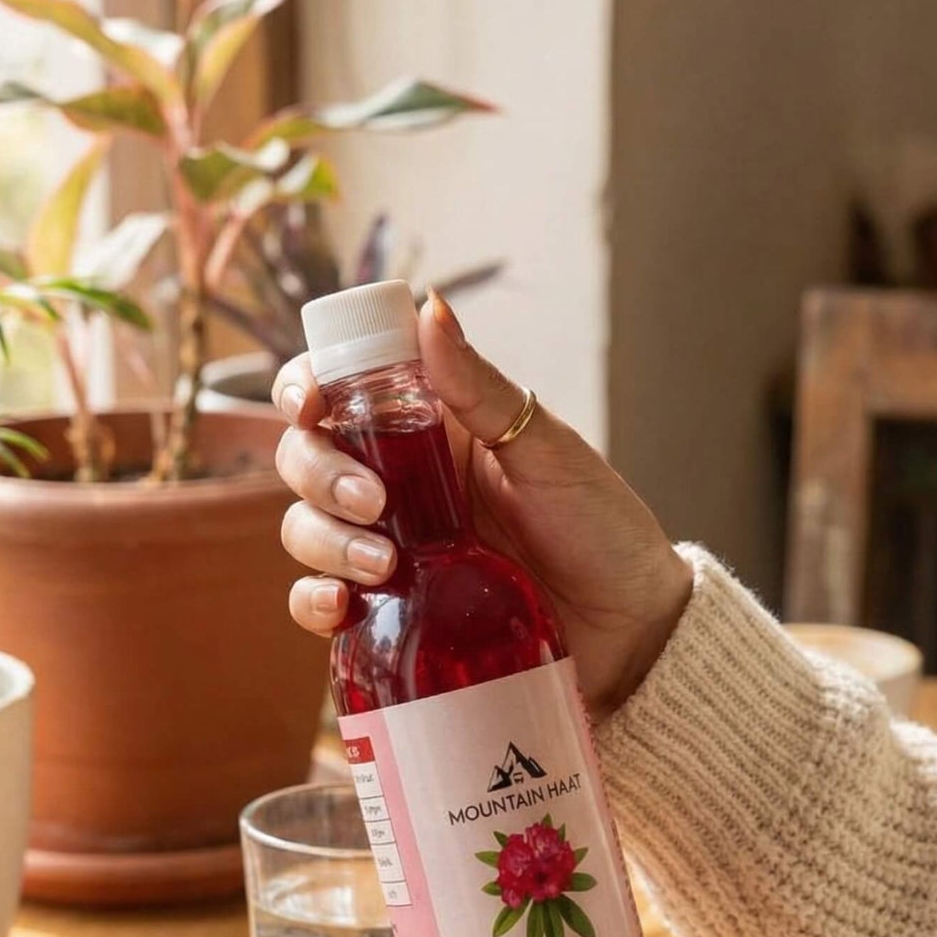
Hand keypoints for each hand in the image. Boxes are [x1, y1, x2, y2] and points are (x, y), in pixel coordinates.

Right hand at [272, 291, 692, 716]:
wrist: (632, 628)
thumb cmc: (600, 528)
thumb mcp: (546, 451)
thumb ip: (480, 389)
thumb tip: (429, 307)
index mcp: (431, 430)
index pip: (339, 391)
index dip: (304, 389)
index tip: (311, 405)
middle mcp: (401, 485)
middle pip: (307, 461)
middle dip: (320, 475)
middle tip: (375, 503)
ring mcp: (392, 549)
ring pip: (309, 529)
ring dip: (325, 540)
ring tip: (384, 565)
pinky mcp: (394, 612)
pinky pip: (325, 603)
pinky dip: (315, 602)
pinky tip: (341, 607)